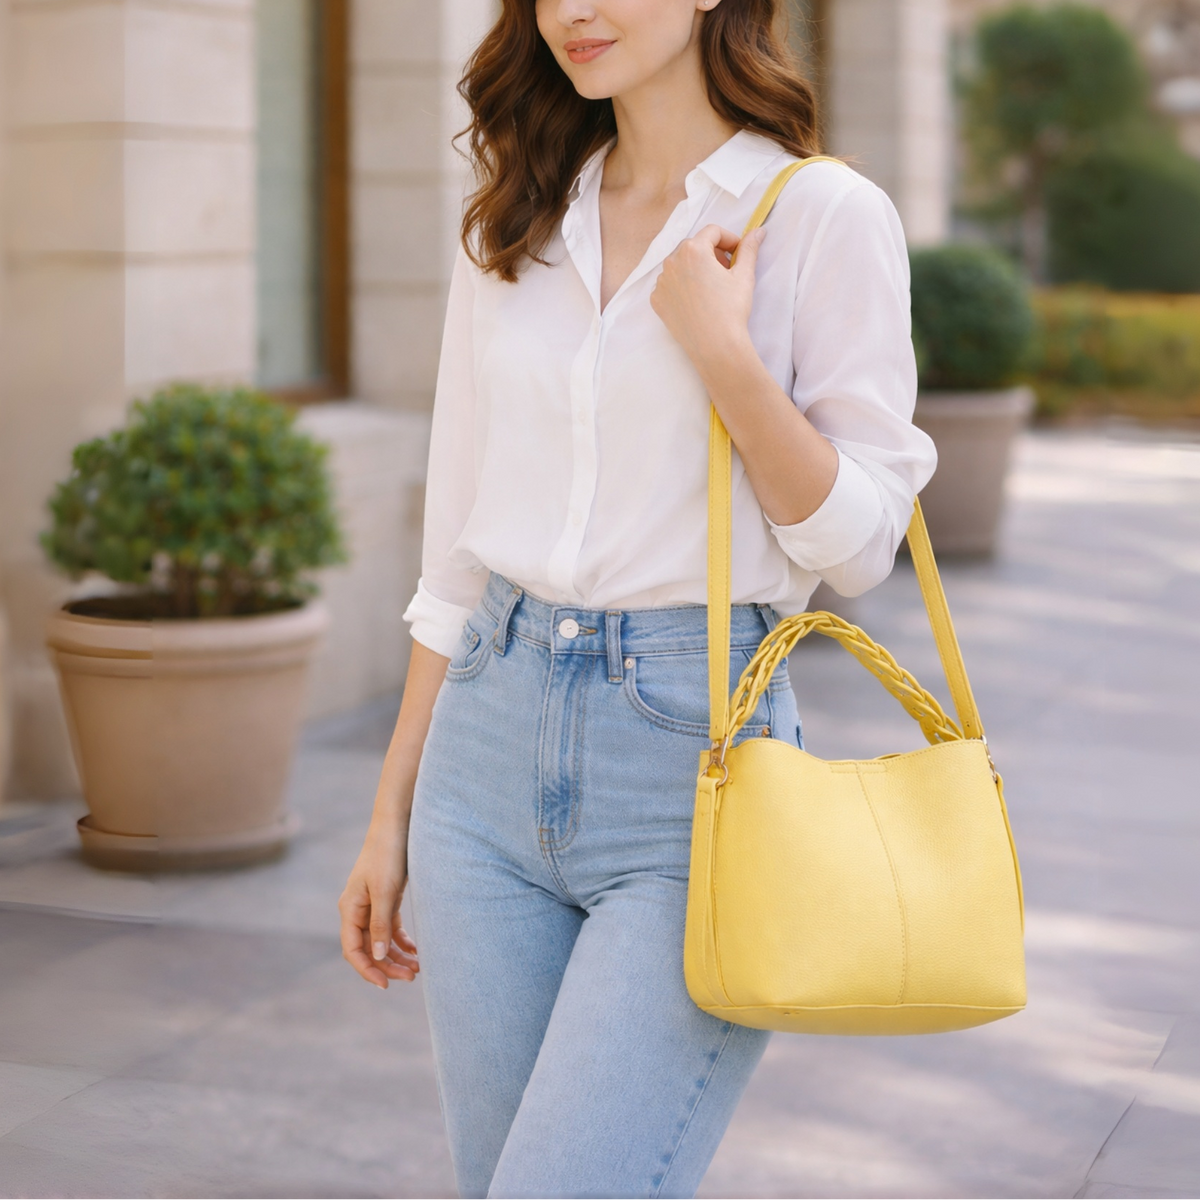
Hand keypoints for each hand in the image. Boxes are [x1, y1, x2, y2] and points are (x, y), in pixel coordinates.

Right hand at [339, 819, 419, 989]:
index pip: (353, 950)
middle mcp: (358, 910)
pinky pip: (391, 928)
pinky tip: (416, 950)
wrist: (397, 824)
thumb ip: (380, 924)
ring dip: (397, 955)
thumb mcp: (385, 891)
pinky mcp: (386, 898)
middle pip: (368, 948)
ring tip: (418, 968)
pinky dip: (402, 941)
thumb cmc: (388, 854)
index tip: (386, 985)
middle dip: (388, 966)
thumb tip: (376, 957)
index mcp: (350, 909)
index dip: (367, 970)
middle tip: (412, 977)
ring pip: (381, 940)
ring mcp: (372, 905)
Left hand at [650, 224, 765, 369]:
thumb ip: (749, 249)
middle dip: (711, 254)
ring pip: (680, 265)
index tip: (737, 253)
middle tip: (726, 271)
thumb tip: (758, 232)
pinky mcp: (657, 300)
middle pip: (694, 247)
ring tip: (710, 288)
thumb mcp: (744, 275)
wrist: (715, 346)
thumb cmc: (731, 310)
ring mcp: (661, 282)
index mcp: (693, 250)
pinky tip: (696, 301)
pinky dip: (681, 286)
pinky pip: (669, 285)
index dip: (729, 239)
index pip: (712, 232)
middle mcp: (672, 262)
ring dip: (695, 269)